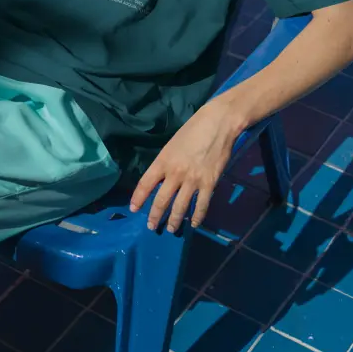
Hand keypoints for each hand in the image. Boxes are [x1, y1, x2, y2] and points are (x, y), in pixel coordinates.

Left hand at [129, 97, 242, 232]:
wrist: (218, 123)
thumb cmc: (193, 128)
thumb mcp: (172, 144)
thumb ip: (166, 162)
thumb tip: (162, 178)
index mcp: (163, 161)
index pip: (145, 184)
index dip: (138, 198)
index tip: (134, 209)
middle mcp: (175, 173)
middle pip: (161, 200)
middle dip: (155, 216)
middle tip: (152, 226)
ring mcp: (192, 180)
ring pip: (180, 207)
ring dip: (174, 220)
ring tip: (171, 229)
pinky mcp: (209, 183)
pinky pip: (201, 205)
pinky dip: (197, 217)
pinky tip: (194, 223)